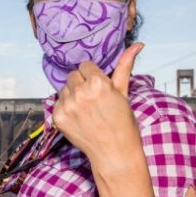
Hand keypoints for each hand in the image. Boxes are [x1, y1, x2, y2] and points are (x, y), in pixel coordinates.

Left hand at [52, 43, 143, 162]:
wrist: (114, 152)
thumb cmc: (123, 123)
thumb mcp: (124, 93)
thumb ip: (125, 67)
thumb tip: (138, 44)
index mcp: (98, 83)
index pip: (85, 65)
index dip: (93, 75)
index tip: (98, 86)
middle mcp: (80, 92)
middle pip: (73, 75)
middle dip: (81, 83)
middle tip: (93, 98)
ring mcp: (67, 106)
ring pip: (64, 88)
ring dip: (72, 94)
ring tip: (87, 109)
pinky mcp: (58, 117)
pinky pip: (58, 103)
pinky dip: (66, 107)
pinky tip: (79, 117)